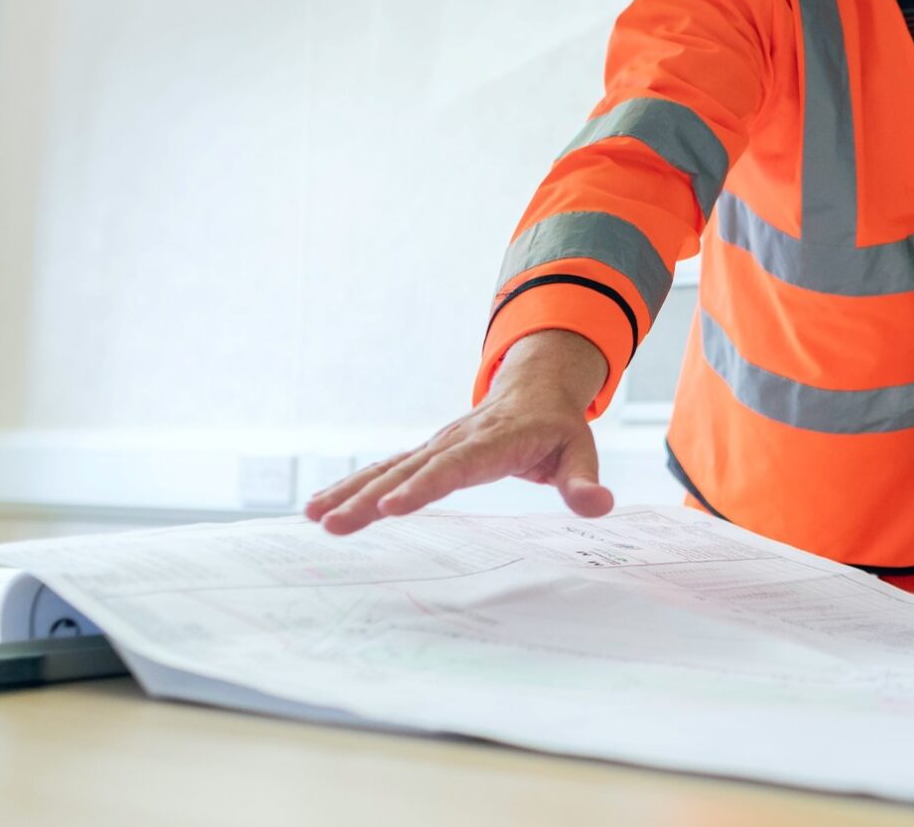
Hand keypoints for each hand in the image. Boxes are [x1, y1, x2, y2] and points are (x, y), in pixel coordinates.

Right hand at [304, 330, 612, 534]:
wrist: (535, 388)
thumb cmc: (558, 427)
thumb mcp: (581, 449)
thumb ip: (583, 480)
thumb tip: (599, 506)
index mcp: (494, 441)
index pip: (455, 467)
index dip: (423, 487)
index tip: (392, 508)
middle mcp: (456, 440)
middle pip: (409, 472)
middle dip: (370, 499)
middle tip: (334, 525)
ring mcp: (435, 445)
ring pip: (388, 470)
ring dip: (351, 493)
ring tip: (315, 517)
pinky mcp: (425, 454)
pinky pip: (385, 470)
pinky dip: (352, 487)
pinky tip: (320, 508)